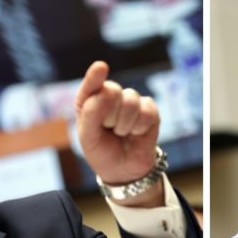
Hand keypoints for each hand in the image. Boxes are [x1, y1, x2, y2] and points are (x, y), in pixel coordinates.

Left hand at [75, 61, 159, 184]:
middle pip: (112, 90)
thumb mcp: (88, 137)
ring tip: (121, 133)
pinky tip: (136, 133)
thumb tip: (105, 92)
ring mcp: (131, 101)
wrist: (123, 169)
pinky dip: (139, 127)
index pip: (91, 84)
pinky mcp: (149, 109)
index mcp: (89, 99)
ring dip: (124, 124)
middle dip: (109, 115)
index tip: (101, 68)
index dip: (96, 76)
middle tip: (108, 129)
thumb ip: (91, 114)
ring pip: (130, 101)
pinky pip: (146, 111)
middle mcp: (110, 96)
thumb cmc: (101, 151)